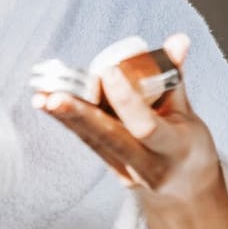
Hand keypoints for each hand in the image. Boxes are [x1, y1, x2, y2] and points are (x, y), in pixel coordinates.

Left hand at [35, 34, 227, 228]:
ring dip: (64, 116)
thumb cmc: (187, 146)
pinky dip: (67, 120)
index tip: (108, 71)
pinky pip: (87, 141)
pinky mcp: (109, 167)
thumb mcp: (188, 113)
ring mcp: (125, 171)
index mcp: (173, 148)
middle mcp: (146, 164)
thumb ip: (176, 76)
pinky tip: (45, 102)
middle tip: (54, 96)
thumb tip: (178, 39)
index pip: (145, 126)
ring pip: (91, 140)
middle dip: (80, 115)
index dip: (126, 99)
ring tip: (40, 96)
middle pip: (108, 138)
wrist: (183, 190)